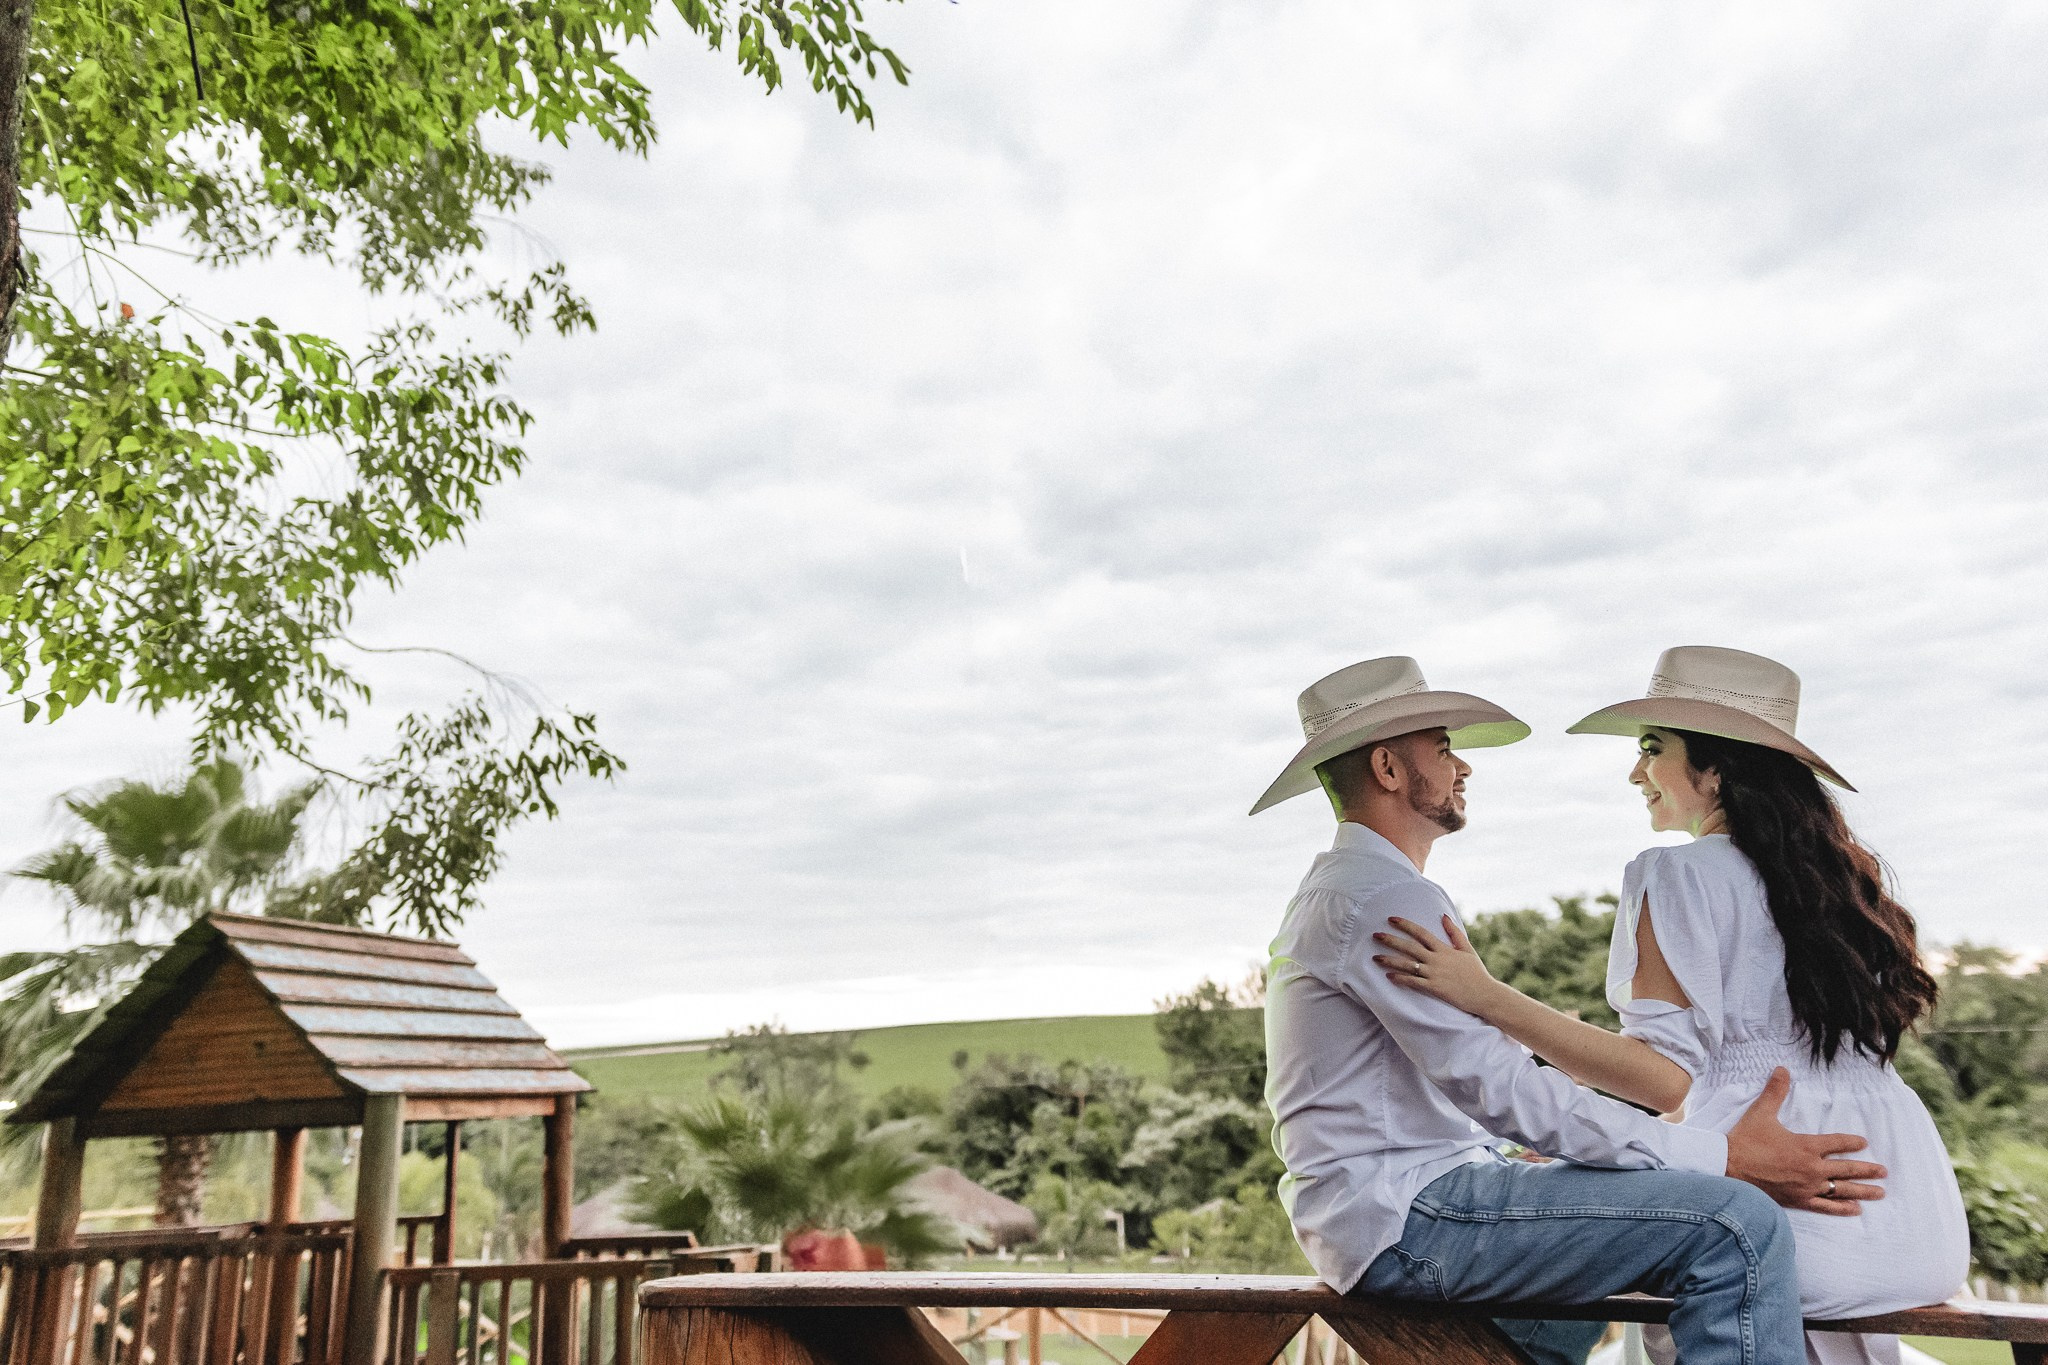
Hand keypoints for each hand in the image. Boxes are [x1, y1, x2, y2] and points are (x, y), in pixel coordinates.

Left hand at [1372, 914, 1501, 1015]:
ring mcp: (1435, 974)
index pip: (1421, 933)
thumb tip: (1443, 916)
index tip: (1391, 919)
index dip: (1405, 925)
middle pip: (1410, 947)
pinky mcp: (1434, 988)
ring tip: (1375, 957)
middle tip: (1375, 935)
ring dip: (1390, 960)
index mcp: (1444, 949)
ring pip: (1408, 965)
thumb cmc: (1477, 972)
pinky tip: (1389, 976)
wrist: (1485, 994)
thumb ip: (1454, 933)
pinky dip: (1400, 978)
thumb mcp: (1467, 949)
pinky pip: (1413, 982)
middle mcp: (1437, 959)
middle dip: (1391, 940)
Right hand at [1724, 1068, 1886, 1215]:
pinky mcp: (1799, 1201)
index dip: (1852, 1142)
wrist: (1729, 1168)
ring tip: (1879, 1192)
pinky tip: (1855, 1209)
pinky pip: (1826, 1207)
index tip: (1864, 1142)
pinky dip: (1842, 1208)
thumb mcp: (1761, 1113)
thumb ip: (1775, 1091)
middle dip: (1868, 1170)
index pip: (1837, 1143)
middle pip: (1847, 1169)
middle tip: (1884, 1172)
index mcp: (1806, 1145)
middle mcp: (1812, 1168)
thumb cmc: (1745, 1140)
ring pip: (1842, 1190)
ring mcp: (1807, 1187)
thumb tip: (1782, 1069)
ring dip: (1863, 1191)